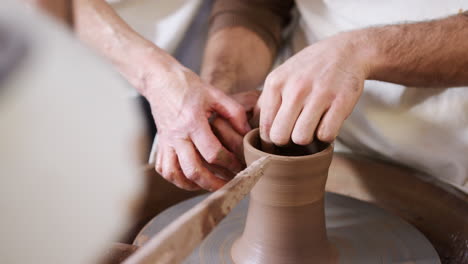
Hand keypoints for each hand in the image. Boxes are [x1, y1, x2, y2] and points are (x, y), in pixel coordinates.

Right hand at [147, 59, 250, 190]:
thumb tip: (247, 133)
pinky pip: (164, 169)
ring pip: (176, 174)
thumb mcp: (215, 94)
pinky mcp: (160, 144)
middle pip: (194, 170)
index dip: (229, 163)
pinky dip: (177, 179)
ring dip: (194, 185)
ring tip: (210, 186)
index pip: (212, 152)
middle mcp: (177, 135)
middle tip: (229, 185)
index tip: (240, 166)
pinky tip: (190, 179)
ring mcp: (166, 142)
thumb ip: (234, 113)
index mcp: (192, 121)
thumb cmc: (188, 86)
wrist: (160, 80)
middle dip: (213, 183)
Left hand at [259, 32, 369, 144]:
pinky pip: (326, 135)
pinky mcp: (341, 101)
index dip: (269, 142)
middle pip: (280, 136)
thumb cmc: (309, 68)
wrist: (346, 50)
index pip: (264, 127)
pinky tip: (326, 124)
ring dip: (307, 139)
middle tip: (295, 134)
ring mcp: (319, 94)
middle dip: (287, 142)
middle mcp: (295, 88)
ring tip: (311, 128)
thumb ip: (265, 100)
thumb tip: (250, 126)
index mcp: (276, 83)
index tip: (277, 143)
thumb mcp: (282, 76)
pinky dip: (326, 136)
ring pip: (301, 138)